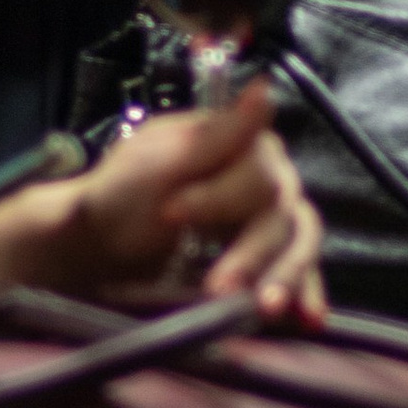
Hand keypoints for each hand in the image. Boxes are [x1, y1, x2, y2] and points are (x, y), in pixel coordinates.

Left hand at [0, 84, 323, 317]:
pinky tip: (308, 317)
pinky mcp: (270, 262)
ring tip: (264, 308)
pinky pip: (301, 274)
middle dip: (250, 253)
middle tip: (217, 286)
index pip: (258, 171)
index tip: (171, 213)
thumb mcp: (155, 159)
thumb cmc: (119, 197)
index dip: (220, 197)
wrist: (99, 247)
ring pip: (298, 245)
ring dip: (284, 278)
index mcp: (241, 145)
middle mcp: (267, 180)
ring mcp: (271, 221)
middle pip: (282, 214)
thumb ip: (215, 134)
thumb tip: (263, 89)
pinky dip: (307, 294)